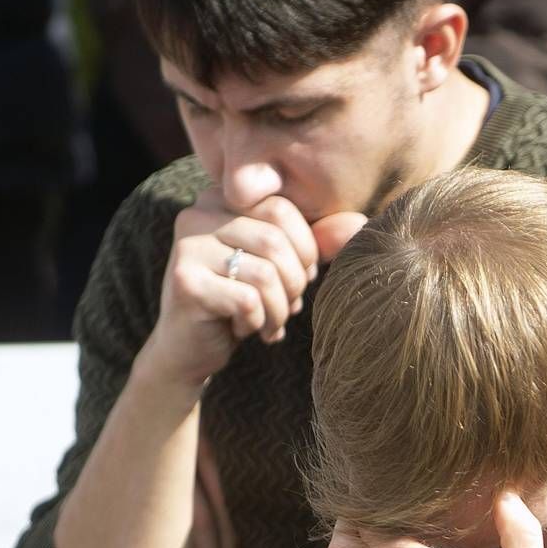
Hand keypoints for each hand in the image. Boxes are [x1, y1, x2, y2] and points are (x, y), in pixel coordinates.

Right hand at [142, 189, 366, 386]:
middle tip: (288, 305)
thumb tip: (361, 224)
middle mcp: (197, 214)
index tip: (299, 276)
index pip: (282, 210)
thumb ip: (317, 244)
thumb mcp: (282, 268)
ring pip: (265, 273)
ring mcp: (187, 247)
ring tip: (269, 322)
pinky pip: (248, 301)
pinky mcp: (185, 282)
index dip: (305, 249)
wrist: (190, 347)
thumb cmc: (242, 301)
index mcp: (221, 200)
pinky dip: (258, 322)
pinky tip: (246, 329)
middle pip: (275, 241)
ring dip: (279, 309)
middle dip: (295, 282)